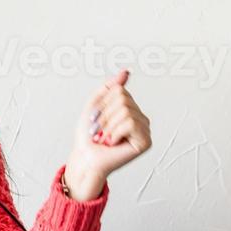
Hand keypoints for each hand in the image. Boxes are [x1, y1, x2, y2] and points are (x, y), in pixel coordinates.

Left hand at [64, 69, 151, 199]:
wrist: (85, 158)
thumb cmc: (88, 136)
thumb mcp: (95, 105)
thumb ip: (109, 88)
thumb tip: (126, 72)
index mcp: (130, 108)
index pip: (119, 90)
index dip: (102, 104)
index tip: (96, 119)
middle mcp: (140, 117)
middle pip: (123, 99)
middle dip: (104, 115)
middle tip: (100, 131)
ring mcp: (144, 129)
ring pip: (125, 111)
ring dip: (108, 126)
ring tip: (105, 138)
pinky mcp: (145, 142)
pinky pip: (130, 123)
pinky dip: (115, 133)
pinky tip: (113, 143)